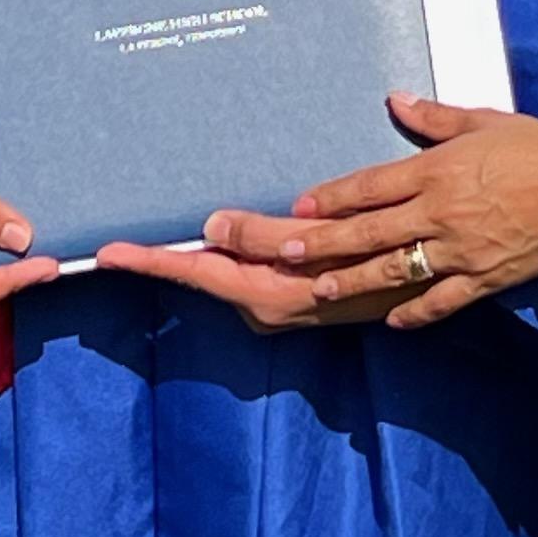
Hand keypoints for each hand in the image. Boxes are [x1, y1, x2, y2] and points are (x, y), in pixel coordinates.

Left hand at [90, 237, 398, 331]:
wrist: (430, 278)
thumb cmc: (380, 251)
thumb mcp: (320, 234)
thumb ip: (263, 234)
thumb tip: (210, 227)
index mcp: (268, 294)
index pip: (195, 273)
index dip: (149, 261)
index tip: (108, 254)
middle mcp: (267, 309)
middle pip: (206, 275)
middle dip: (168, 255)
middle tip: (124, 239)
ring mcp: (279, 308)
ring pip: (229, 274)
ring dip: (202, 254)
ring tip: (168, 230)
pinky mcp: (293, 299)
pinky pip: (249, 275)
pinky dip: (232, 257)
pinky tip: (226, 238)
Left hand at [189, 94, 537, 330]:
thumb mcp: (485, 121)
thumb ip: (435, 117)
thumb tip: (396, 100)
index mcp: (436, 171)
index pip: (371, 185)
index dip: (332, 196)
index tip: (298, 206)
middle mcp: (439, 213)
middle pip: (369, 231)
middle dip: (323, 242)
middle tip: (283, 253)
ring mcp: (459, 250)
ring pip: (395, 269)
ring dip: (354, 279)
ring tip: (320, 288)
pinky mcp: (483, 278)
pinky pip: (441, 300)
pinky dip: (415, 312)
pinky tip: (392, 321)